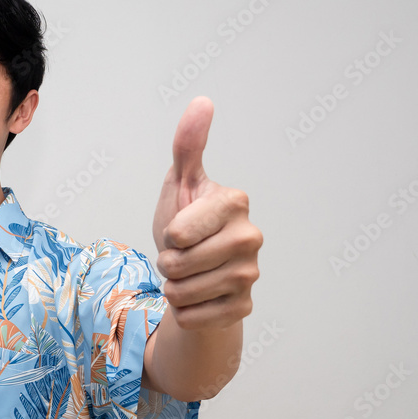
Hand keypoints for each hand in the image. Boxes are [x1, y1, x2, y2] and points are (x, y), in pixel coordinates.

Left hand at [151, 97, 262, 329]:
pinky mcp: (244, 307)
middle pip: (178, 264)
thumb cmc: (185, 225)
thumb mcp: (179, 185)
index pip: (178, 232)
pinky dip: (184, 312)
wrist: (193, 274)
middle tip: (180, 255)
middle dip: (166, 263)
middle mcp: (251, 238)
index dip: (168, 235)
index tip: (180, 230)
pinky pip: (193, 317)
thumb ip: (188, 146)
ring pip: (183, 293)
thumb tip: (202, 102)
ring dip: (172, 288)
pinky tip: (196, 298)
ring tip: (186, 275)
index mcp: (235, 203)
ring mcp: (251, 275)